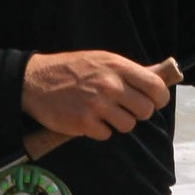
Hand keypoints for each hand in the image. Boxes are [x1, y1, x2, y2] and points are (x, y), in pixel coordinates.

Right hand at [22, 51, 172, 140]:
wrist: (35, 80)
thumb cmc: (71, 69)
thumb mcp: (102, 60)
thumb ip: (127, 71)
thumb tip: (157, 79)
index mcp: (117, 66)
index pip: (156, 87)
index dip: (159, 99)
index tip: (153, 102)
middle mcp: (110, 85)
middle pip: (145, 110)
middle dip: (138, 113)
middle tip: (124, 109)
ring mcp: (97, 105)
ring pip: (128, 125)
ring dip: (118, 123)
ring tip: (103, 113)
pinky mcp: (84, 122)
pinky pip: (106, 134)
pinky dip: (99, 130)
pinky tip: (88, 119)